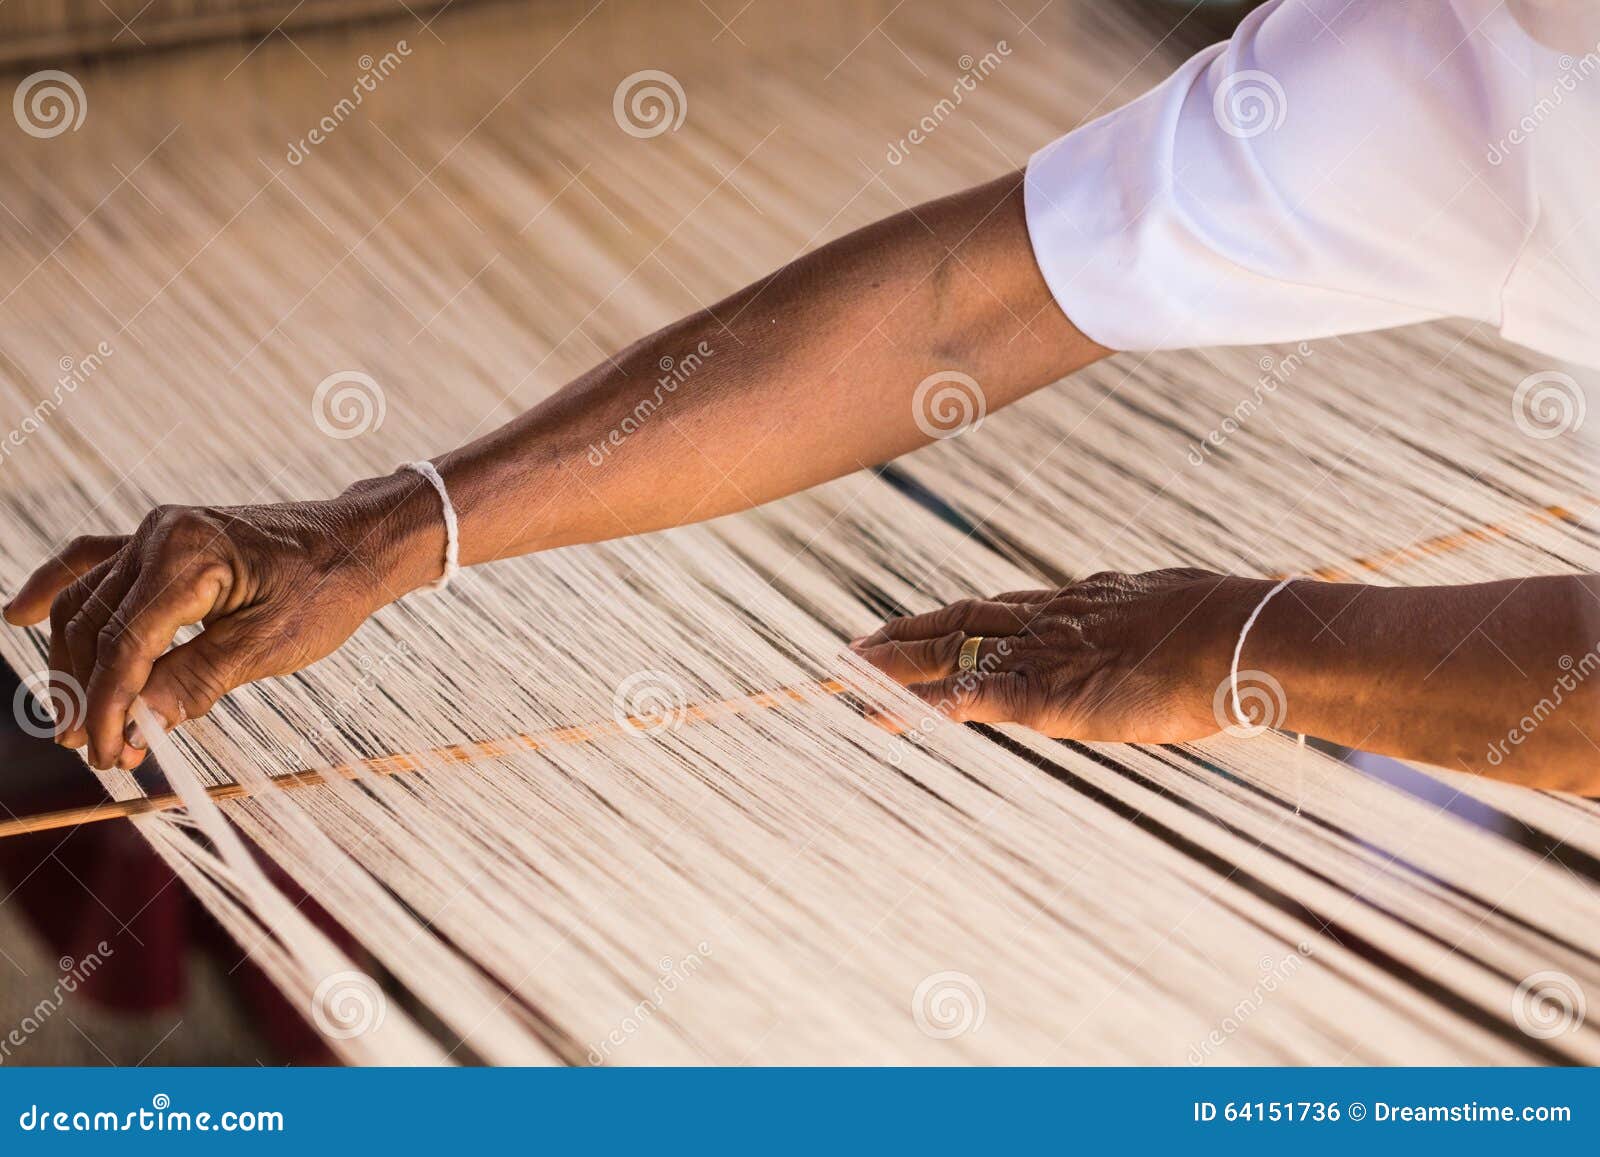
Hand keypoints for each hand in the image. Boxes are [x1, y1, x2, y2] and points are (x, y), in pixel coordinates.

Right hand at [3, 472, 443, 770]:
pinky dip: (55, 589)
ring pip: (85, 604)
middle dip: (89, 695)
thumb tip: (140, 721)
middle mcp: (159, 534)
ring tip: (80, 722)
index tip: (109, 755)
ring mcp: (154, 533)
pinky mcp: (159, 540)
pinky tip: (17, 616)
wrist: (357, 543)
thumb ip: (200, 679)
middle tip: (99, 752)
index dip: (109, 707)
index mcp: (190, 555)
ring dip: (75, 664)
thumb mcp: (272, 643)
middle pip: (93, 627)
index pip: (126, 645)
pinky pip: (91, 562)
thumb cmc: (327, 589)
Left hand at [850, 569, 1269, 742]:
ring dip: (893, 668)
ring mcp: (1041, 655)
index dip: (956, 618)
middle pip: (958, 622)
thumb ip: (1161, 635)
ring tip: (846, 676)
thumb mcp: (1185, 623)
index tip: (923, 622)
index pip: (1000, 608)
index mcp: (1082, 603)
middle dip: (905, 635)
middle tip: (856, 646)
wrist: (1234, 641)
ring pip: (948, 654)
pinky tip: (884, 711)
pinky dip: (920, 705)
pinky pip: (966, 698)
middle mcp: (1048, 620)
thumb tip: (1184, 649)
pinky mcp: (1041, 695)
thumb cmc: (1231, 638)